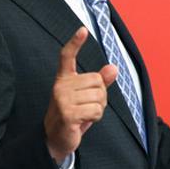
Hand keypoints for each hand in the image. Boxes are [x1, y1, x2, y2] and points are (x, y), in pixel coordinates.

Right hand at [44, 27, 117, 162]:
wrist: (56, 139)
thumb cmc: (73, 115)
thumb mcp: (87, 97)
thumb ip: (100, 82)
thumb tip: (113, 67)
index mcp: (64, 79)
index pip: (67, 56)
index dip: (75, 43)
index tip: (83, 29)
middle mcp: (61, 86)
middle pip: (98, 81)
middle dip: (100, 96)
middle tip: (88, 106)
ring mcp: (62, 99)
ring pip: (99, 96)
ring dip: (98, 108)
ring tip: (85, 114)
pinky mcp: (67, 113)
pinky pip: (96, 110)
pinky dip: (96, 117)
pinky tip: (84, 121)